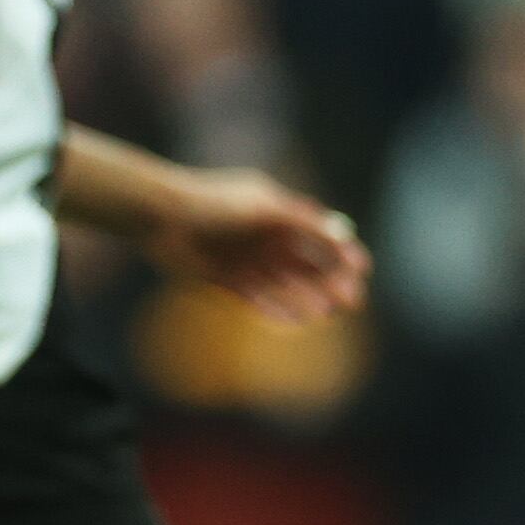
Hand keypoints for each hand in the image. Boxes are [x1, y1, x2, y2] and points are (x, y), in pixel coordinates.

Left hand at [146, 168, 370, 321]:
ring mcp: (246, 260)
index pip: (319, 235)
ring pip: (285, 284)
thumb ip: (304, 222)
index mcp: (278, 214)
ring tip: (326, 313)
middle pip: (306, 264)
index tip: (362, 267)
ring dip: (307, 298)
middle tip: (352, 300)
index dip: (342, 251)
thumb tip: (345, 231)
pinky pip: (257, 298)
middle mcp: (265, 239)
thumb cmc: (215, 203)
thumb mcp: (265, 209)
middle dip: (331, 281)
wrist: (161, 217)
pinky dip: (275, 308)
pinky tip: (294, 321)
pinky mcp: (226, 279)